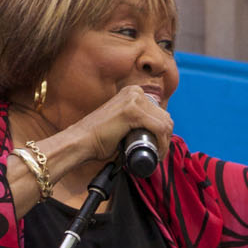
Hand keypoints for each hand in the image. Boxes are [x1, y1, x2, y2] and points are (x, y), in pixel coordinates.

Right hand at [58, 84, 175, 167]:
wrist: (81, 142)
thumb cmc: (98, 138)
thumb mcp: (121, 123)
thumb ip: (134, 122)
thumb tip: (150, 134)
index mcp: (133, 93)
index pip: (159, 113)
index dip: (163, 133)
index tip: (158, 148)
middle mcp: (135, 92)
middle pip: (164, 117)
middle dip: (166, 138)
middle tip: (158, 154)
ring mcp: (134, 100)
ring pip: (164, 123)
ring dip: (165, 143)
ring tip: (157, 156)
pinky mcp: (133, 112)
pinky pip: (158, 128)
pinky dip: (162, 143)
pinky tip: (157, 153)